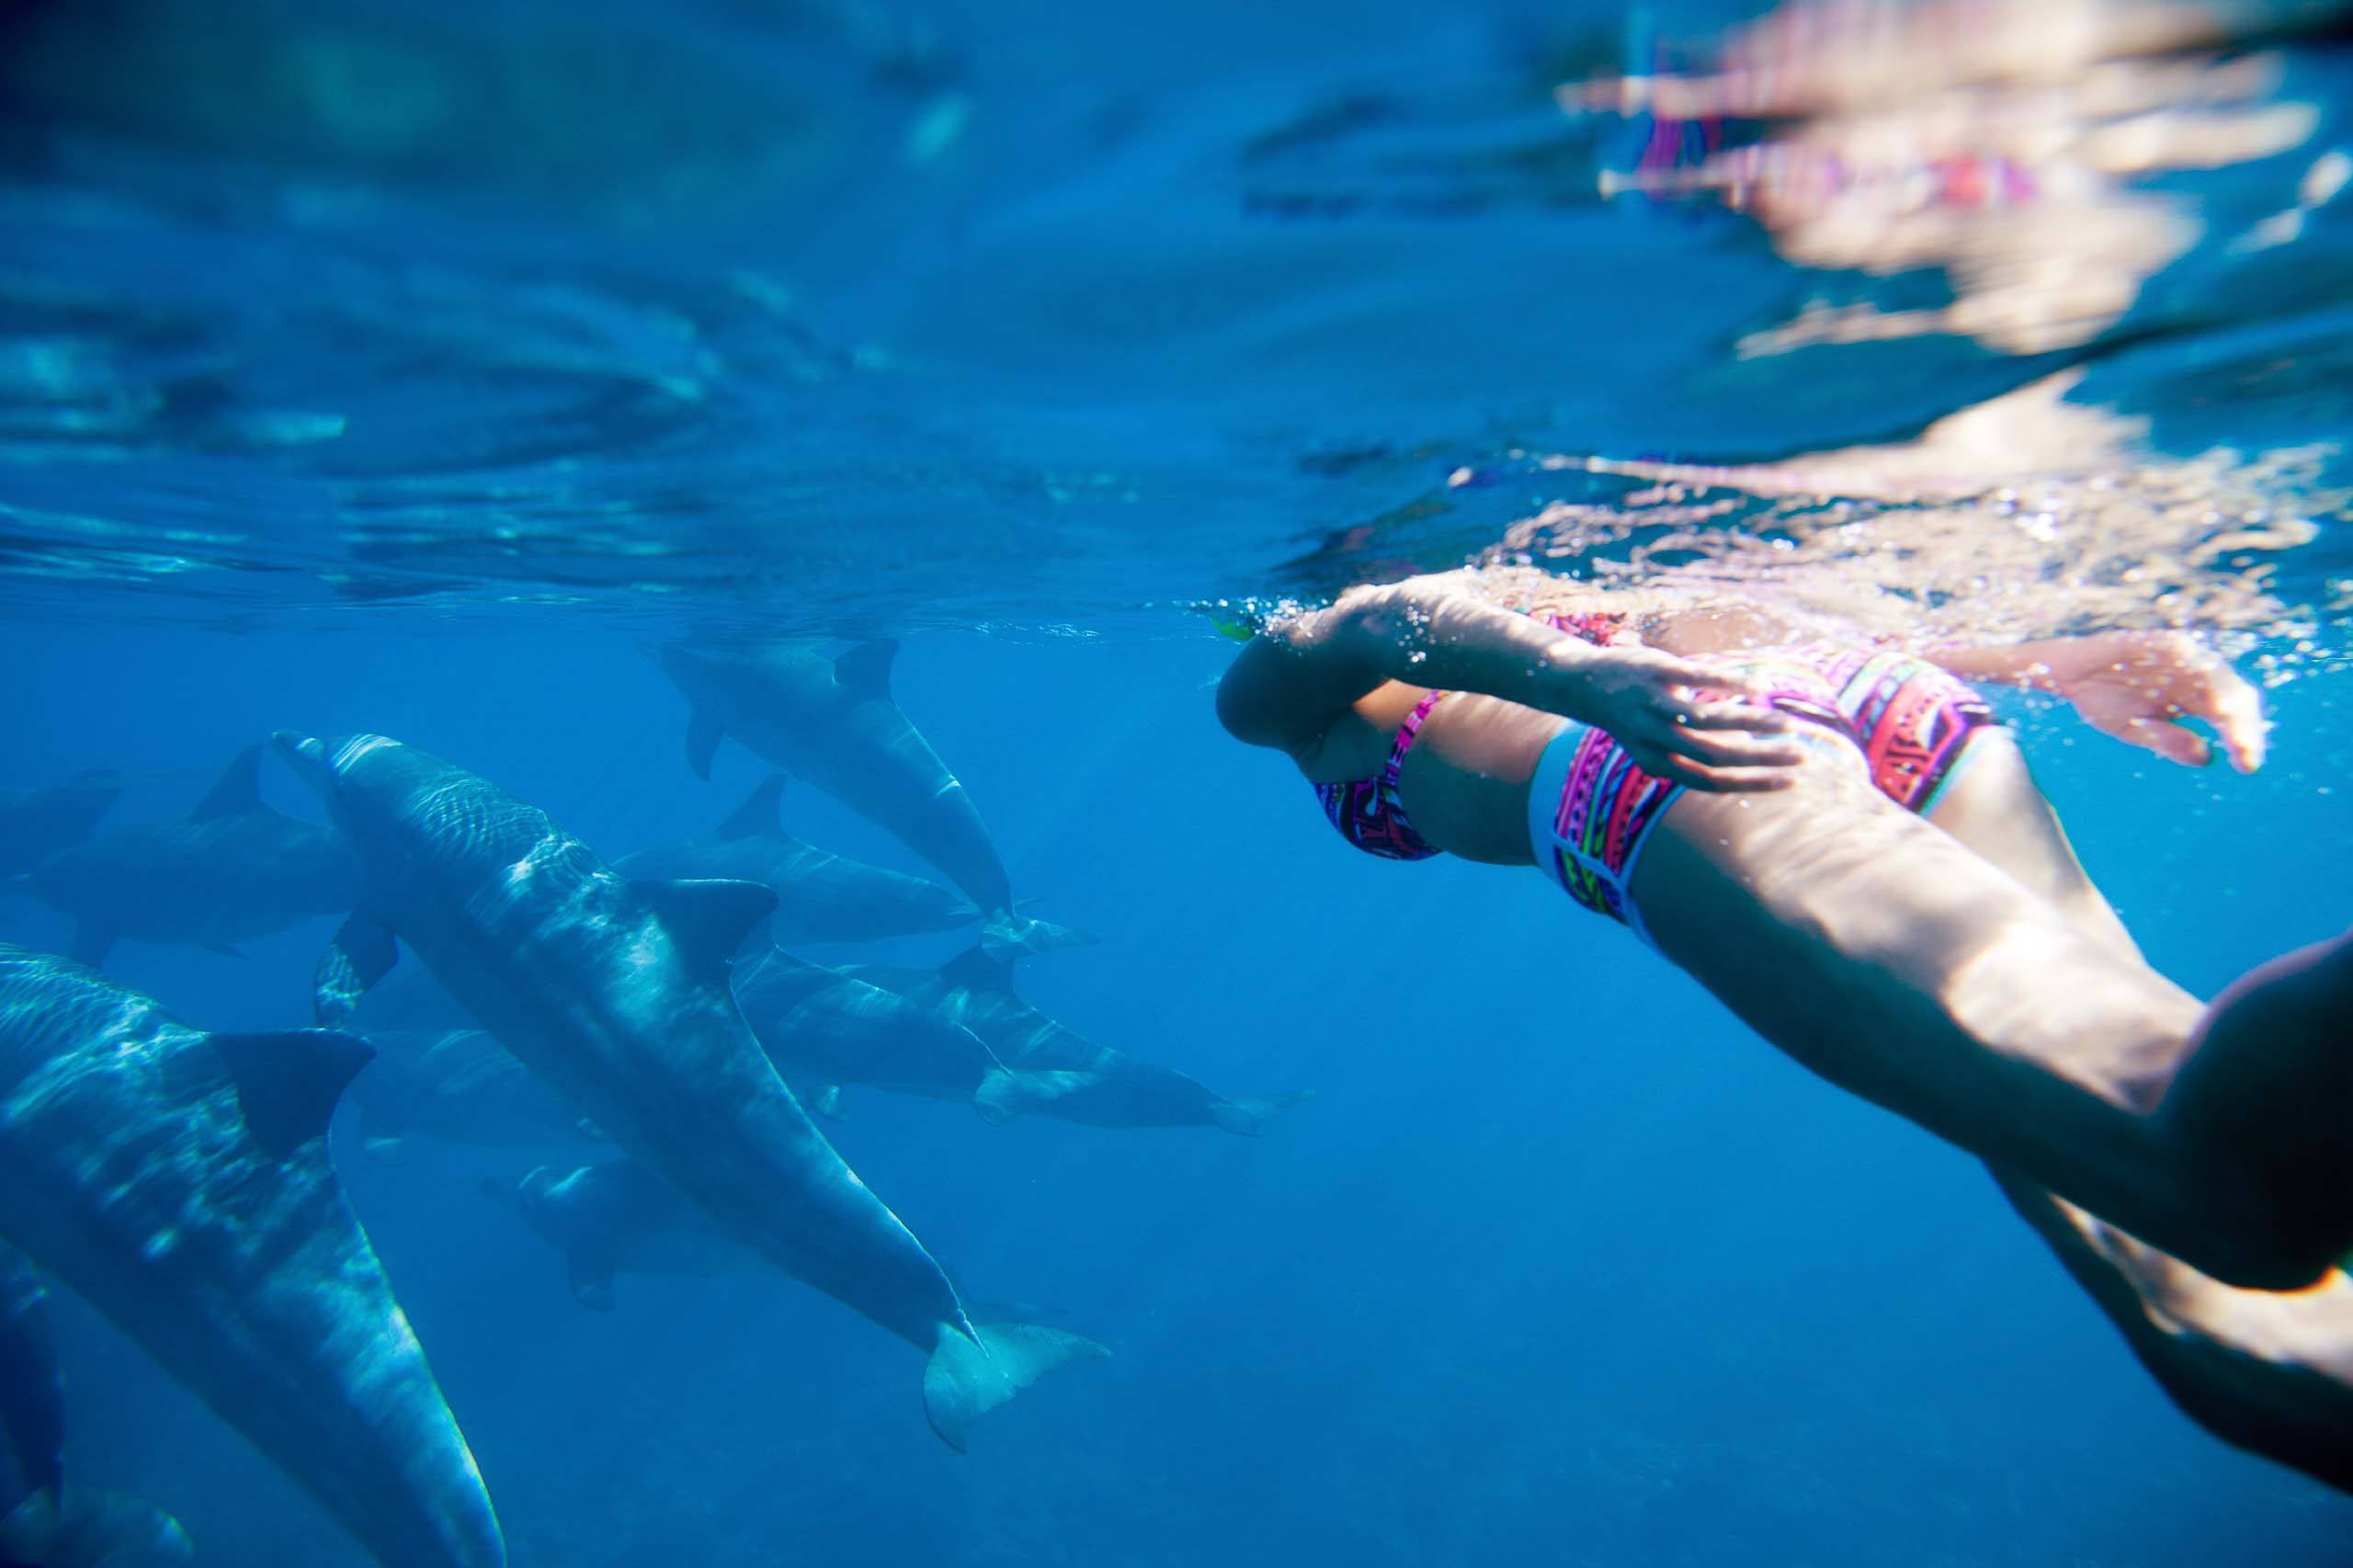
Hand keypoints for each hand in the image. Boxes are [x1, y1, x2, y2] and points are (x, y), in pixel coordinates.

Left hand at [1544, 644, 1809, 790]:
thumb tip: (1746, 749)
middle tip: (1801, 755)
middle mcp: (1655, 738)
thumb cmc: (1634, 716)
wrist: (1582, 683)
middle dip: (1763, 759)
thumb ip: (1697, 749)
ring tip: (1786, 723)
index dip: (1753, 784)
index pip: (1712, 782)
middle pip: (1716, 756)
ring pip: (1709, 720)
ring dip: (1752, 722)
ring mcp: (1654, 705)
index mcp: (1657, 762)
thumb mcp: (1658, 742)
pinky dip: (1730, 684)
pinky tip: (1758, 687)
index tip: (1791, 781)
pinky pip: (1698, 679)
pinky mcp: (1656, 672)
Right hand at [2046, 631, 2266, 771]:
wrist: (2067, 675)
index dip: (2243, 739)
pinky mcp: (2161, 642)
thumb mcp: (2137, 729)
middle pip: (2236, 695)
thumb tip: (2208, 757)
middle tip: (2246, 754)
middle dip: (2244, 726)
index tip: (2248, 766)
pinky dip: (2202, 676)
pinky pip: (2188, 658)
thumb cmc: (2103, 699)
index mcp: (2196, 696)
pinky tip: (2212, 702)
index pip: (2230, 716)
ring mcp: (2181, 655)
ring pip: (2218, 676)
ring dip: (2230, 703)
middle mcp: (2196, 673)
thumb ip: (2169, 740)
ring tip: (2236, 731)